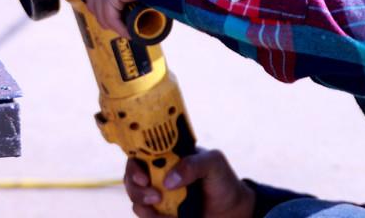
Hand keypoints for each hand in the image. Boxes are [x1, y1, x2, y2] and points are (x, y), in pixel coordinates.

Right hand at [124, 149, 254, 217]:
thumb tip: (169, 180)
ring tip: (158, 206)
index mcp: (167, 156)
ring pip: (134, 196)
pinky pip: (146, 215)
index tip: (143, 177)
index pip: (140, 153)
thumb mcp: (214, 163)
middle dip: (135, 186)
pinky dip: (150, 217)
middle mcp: (158, 173)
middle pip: (131, 176)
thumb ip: (192, 165)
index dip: (134, 163)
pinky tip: (164, 217)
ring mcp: (158, 193)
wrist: (234, 211)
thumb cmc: (223, 181)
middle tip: (154, 196)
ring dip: (141, 202)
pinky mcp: (161, 213)